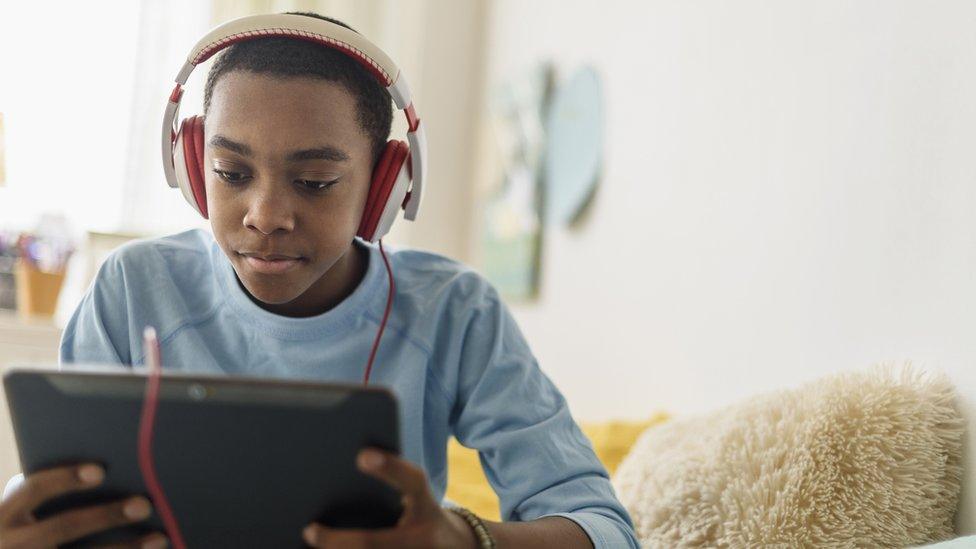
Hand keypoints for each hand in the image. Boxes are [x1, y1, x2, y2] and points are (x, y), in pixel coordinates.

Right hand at [0, 463, 167, 548]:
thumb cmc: (22, 534)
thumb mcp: (18, 516)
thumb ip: (44, 499)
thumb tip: (106, 474)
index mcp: (5, 517)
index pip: (33, 490)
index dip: (65, 479)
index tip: (101, 471)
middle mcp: (14, 544)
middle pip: (64, 526)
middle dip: (106, 515)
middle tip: (145, 505)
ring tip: (159, 539)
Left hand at [302, 449, 478, 548]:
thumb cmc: (421, 514)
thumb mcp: (418, 498)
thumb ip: (392, 484)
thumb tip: (344, 469)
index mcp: (427, 508)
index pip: (412, 482)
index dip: (390, 468)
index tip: (362, 455)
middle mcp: (423, 539)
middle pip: (373, 542)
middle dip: (337, 541)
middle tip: (309, 530)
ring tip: (306, 545)